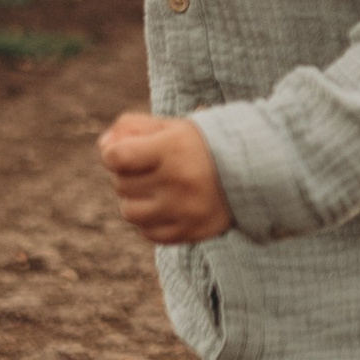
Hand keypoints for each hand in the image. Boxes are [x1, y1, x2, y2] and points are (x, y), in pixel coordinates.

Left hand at [98, 110, 232, 244]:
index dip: (111, 154)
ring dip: (135, 200)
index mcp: (173, 149)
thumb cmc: (202, 145)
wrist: (255, 172)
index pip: (116, 157)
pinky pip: (148, 233)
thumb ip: (131, 128)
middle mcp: (178, 181)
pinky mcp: (190, 232)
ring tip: (155, 189)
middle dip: (128, 174)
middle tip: (151, 167)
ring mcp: (184, 210)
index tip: (121, 152)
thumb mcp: (170, 126)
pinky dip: (150, 221)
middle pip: (121, 184)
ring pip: (129, 212)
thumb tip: (103, 148)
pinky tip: (166, 207)